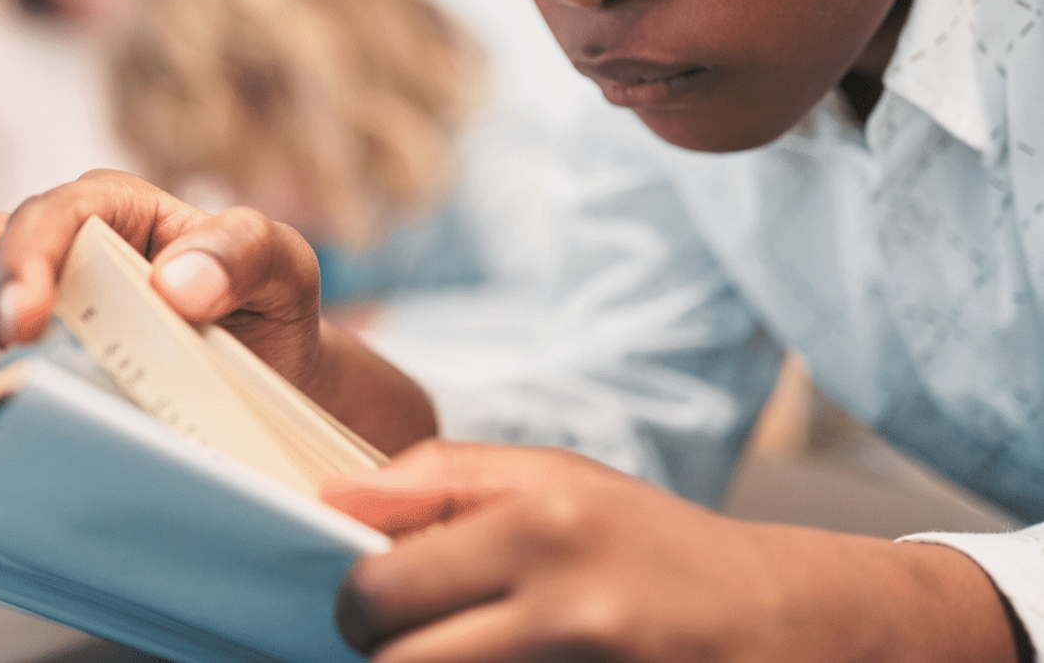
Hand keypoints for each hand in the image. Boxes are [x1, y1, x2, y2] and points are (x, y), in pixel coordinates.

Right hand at [0, 169, 434, 451]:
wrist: (268, 378)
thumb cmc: (268, 310)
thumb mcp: (283, 269)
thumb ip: (241, 253)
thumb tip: (174, 283)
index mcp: (109, 208)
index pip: (44, 212)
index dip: (20, 259)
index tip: (23, 323)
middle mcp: (47, 243)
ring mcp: (11, 298)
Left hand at [325, 441, 1018, 662]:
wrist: (790, 622)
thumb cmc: (655, 543)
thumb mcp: (558, 478)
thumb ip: (439, 482)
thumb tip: (333, 500)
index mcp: (543, 526)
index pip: (380, 590)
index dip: (359, 605)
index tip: (376, 603)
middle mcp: (570, 611)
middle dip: (385, 658)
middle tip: (412, 642)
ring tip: (469, 646)